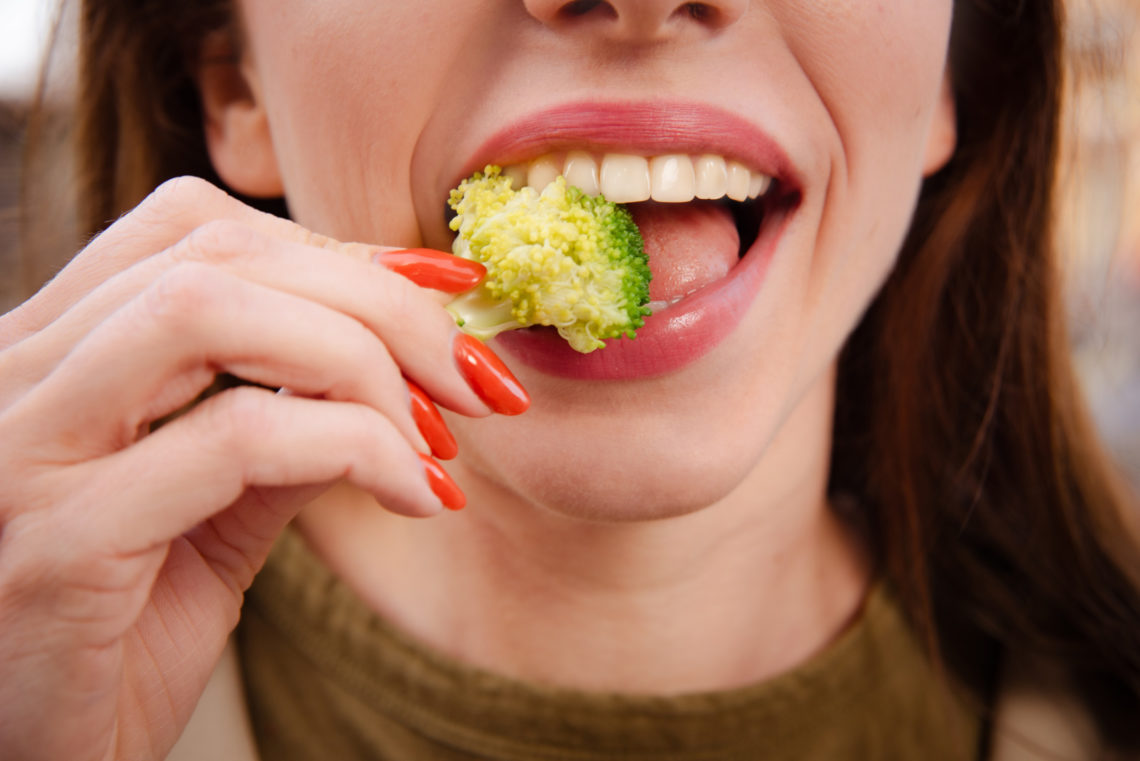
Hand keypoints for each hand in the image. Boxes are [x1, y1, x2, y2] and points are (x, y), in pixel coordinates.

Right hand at [0, 177, 521, 760]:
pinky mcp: (56, 543)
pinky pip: (236, 440)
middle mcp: (12, 379)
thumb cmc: (113, 642)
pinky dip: (356, 447)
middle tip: (470, 376)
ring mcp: (20, 453)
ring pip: (209, 312)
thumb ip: (282, 430)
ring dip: (362, 358)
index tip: (443, 293)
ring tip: (437, 435)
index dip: (334, 245)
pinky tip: (417, 496)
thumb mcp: (212, 517)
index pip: (193, 232)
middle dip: (376, 300)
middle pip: (216, 256)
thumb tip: (395, 366)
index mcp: (46, 358)